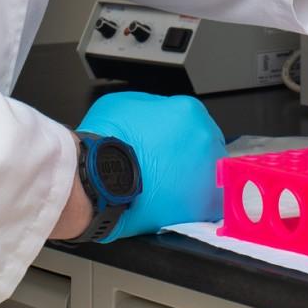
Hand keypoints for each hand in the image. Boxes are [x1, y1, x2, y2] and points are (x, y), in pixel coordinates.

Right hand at [77, 91, 225, 241]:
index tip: (169, 144)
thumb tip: (158, 116)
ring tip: (169, 186)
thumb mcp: (124, 103)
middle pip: (206, 145)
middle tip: (167, 165)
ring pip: (210, 173)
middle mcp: (204, 138)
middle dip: (190, 154)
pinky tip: (179, 204)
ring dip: (195, 178)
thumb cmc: (107, 142)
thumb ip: (153, 107)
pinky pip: (210, 203)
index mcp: (188, 111)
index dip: (179, 133)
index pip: (194, 120)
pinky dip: (198, 204)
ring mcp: (206, 171)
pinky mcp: (203, 204)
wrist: (97, 177)